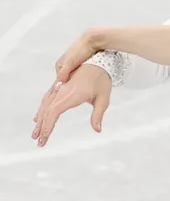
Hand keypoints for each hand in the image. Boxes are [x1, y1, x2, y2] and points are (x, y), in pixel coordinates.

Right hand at [33, 32, 109, 146]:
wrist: (98, 59)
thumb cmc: (102, 79)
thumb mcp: (104, 99)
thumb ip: (98, 115)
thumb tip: (98, 130)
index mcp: (71, 94)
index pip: (54, 112)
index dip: (48, 125)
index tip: (45, 136)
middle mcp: (62, 90)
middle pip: (47, 110)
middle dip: (41, 127)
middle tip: (38, 141)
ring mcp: (59, 87)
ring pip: (45, 105)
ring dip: (40, 119)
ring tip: (36, 133)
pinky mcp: (59, 85)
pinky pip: (47, 98)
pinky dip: (42, 109)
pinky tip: (39, 117)